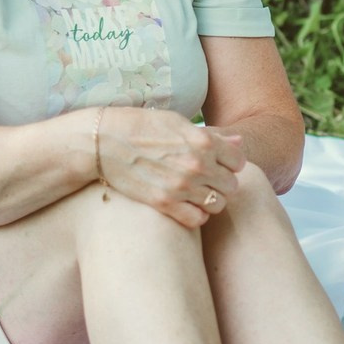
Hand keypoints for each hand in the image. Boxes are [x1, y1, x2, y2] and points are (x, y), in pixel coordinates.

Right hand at [96, 108, 245, 228]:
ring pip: (217, 205)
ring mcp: (181, 186)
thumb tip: (239, 142)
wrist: (104, 142)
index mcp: (204, 141)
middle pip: (231, 185)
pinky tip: (187, 206)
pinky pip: (197, 220)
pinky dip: (197, 216)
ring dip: (211, 200)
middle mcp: (197, 165)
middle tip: (209, 180)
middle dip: (223, 182)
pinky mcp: (164, 203)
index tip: (220, 163)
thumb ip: (214, 136)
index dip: (231, 163)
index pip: (238, 162)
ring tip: (198, 193)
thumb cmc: (143, 127)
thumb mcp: (180, 123)